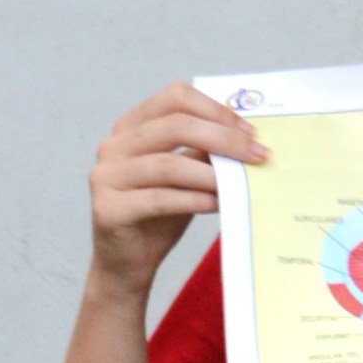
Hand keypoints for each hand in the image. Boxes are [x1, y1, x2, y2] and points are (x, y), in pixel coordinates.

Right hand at [86, 84, 265, 296]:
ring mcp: (105, 177)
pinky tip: (218, 204)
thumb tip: (246, 136)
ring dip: (212, 173)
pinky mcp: (108, 209)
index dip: (215, 109)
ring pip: (168, 164)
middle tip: (257, 155)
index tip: (249, 130)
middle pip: (175, 125)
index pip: (175, 98)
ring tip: (241, 183)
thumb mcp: (185, 177)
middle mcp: (112, 146)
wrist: (127, 265)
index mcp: (130, 127)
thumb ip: (203, 152)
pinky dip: (195, 200)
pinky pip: (160, 199)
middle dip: (223, 138)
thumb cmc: (157, 218)